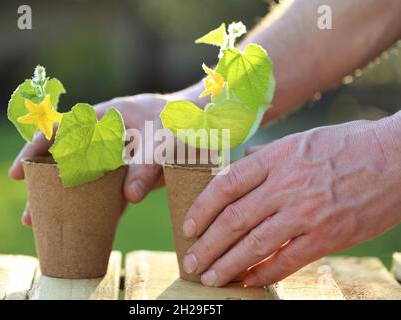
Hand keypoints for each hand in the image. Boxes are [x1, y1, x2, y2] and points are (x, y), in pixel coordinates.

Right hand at [9, 93, 169, 225]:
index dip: (36, 150)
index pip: (61, 130)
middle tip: (29, 216)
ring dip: (68, 203)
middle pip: (65, 162)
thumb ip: (146, 164)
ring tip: (48, 227)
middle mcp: (104, 140)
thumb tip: (129, 196)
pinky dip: (97, 211)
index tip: (18, 172)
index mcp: (104, 119)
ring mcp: (114, 160)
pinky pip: (107, 195)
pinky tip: (85, 228)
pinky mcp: (128, 178)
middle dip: (46, 188)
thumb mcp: (163, 138)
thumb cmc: (177, 122)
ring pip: (84, 182)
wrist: (199, 126)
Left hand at [182, 113, 400, 286]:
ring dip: (227, 264)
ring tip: (209, 277)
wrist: (398, 156)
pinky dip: (264, 273)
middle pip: (234, 219)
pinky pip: (288, 260)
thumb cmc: (349, 144)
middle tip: (191, 261)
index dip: (202, 207)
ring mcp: (307, 212)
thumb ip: (268, 155)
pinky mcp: (329, 236)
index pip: (226, 184)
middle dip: (207, 244)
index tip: (188, 225)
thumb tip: (242, 162)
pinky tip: (248, 281)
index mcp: (277, 158)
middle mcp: (286, 186)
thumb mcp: (302, 139)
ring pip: (255, 243)